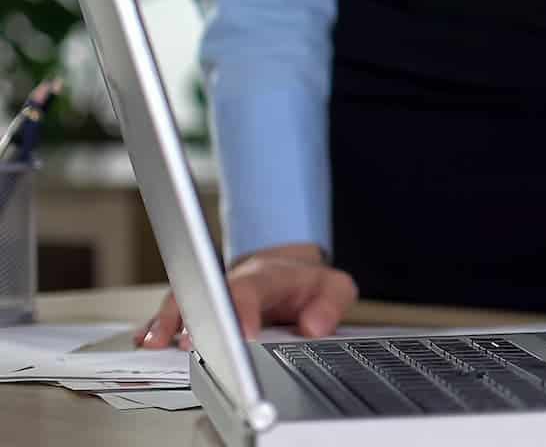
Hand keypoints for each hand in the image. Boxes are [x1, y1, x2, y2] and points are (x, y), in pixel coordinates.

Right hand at [139, 243, 356, 348]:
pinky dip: (155, 325)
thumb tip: (314, 326)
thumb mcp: (334, 287)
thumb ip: (331, 304)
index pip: (252, 288)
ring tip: (156, 342)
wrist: (285, 269)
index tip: (242, 336)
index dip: (243, 310)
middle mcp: (233, 279)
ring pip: (183, 299)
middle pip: (208, 291)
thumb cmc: (304, 283)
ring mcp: (211, 290)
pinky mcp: (196, 304)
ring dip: (168, 321)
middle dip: (197, 316)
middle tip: (188, 343)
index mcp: (267, 275)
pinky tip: (144, 339)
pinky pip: (172, 311)